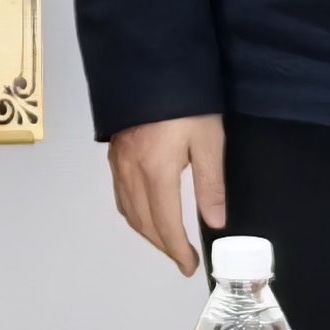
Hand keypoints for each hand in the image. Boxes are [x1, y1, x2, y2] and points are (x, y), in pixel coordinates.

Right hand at [107, 114, 228, 275]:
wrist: (151, 64)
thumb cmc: (184, 100)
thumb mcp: (209, 140)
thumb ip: (211, 184)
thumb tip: (215, 222)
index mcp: (156, 172)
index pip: (165, 225)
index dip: (178, 250)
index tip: (190, 265)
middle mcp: (131, 171)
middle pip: (143, 223)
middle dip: (163, 246)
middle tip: (182, 258)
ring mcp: (118, 162)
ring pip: (128, 211)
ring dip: (147, 232)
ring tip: (167, 240)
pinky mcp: (114, 152)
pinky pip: (119, 194)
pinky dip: (133, 213)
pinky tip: (145, 211)